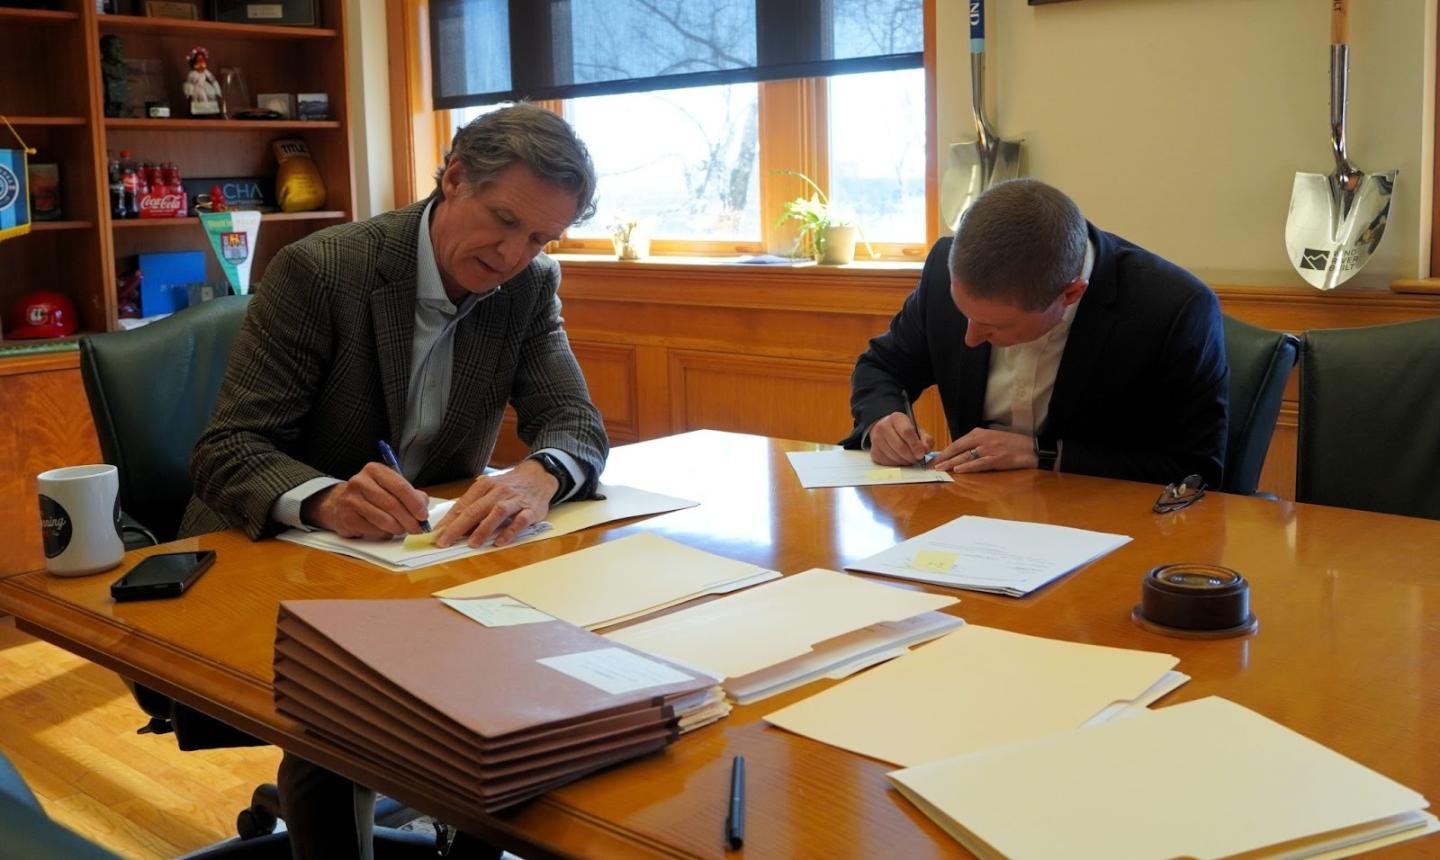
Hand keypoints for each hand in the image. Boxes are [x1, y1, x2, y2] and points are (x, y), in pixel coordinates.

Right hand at [301, 462, 428, 539]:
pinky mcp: (347, 518)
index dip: (414, 503)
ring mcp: (351, 500)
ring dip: (398, 528)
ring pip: (383, 519)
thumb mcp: (390, 487)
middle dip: (409, 520)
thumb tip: (423, 507)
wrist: (339, 503)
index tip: (423, 515)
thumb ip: (410, 494)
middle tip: (417, 528)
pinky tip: (386, 531)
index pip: (400, 486)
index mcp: (375, 470)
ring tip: (402, 529)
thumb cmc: (372, 494)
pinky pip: (373, 530)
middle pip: (392, 504)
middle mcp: (360, 482)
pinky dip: (384, 534)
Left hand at [433, 459, 558, 548]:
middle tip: (445, 541)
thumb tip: (455, 526)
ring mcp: (515, 500)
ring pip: (497, 513)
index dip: (448, 520)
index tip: (436, 534)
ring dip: (483, 529)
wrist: (539, 476)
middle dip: (458, 527)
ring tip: (471, 543)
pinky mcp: (531, 510)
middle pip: (476, 509)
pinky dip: (509, 532)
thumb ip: (474, 505)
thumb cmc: (509, 486)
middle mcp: (499, 491)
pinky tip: (499, 542)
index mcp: (485, 485)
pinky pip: (519, 521)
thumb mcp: (490, 489)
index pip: (463, 504)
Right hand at [868, 412, 933, 465]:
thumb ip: (925, 439)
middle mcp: (883, 427)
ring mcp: (876, 440)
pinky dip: (897, 464)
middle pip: (900, 446)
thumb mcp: (917, 429)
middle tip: (917, 458)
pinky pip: (888, 463)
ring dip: (905, 461)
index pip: (906, 432)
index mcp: (896, 418)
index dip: (916, 445)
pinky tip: (901, 460)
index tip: (922, 453)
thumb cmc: (903, 430)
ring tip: (910, 459)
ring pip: (894, 456)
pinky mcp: (874, 452)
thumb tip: (925, 450)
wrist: (886, 429)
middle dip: (911, 456)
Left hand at [930, 428, 1038, 473]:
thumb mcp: (991, 439)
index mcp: (979, 433)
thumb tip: (958, 455)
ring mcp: (989, 449)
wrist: (1032, 448)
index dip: (944, 451)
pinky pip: (978, 463)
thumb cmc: (1011, 445)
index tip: (934, 459)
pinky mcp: (997, 459)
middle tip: (931, 465)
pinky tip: (958, 470)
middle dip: (943, 458)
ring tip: (940, 468)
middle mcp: (982, 439)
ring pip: (965, 456)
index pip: (957, 443)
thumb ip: (975, 444)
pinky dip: (967, 467)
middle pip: (957, 449)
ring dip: (951, 463)